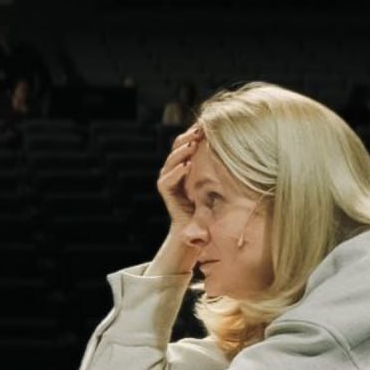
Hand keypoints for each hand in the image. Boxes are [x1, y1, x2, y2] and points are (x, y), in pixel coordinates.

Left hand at [144, 126, 203, 276]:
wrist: (194, 217)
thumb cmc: (197, 226)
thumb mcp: (197, 232)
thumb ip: (195, 235)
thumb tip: (195, 240)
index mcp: (169, 194)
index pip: (166, 182)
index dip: (175, 174)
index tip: (187, 167)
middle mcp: (168, 179)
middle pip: (169, 163)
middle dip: (180, 154)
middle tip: (192, 147)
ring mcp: (174, 168)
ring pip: (175, 151)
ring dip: (186, 141)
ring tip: (199, 134)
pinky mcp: (183, 161)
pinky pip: (184, 145)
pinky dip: (192, 137)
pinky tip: (204, 129)